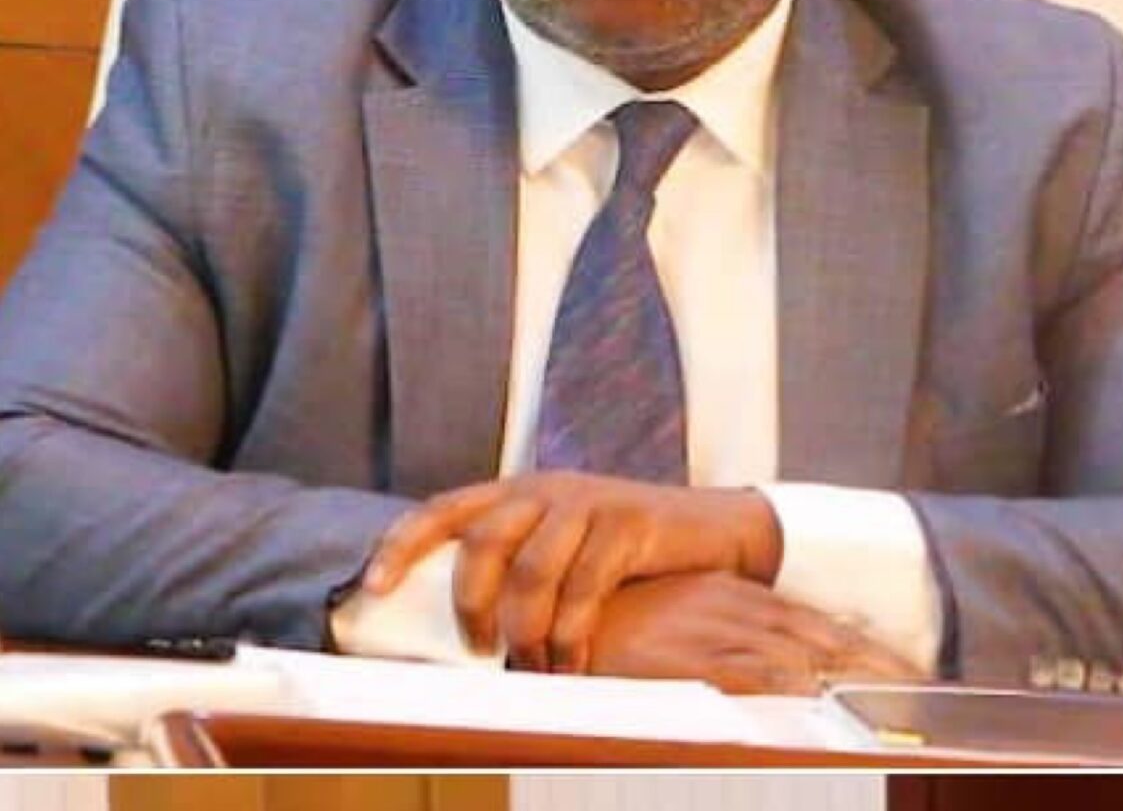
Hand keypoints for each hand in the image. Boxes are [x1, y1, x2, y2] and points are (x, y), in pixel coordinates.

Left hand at [362, 473, 782, 673]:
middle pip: (483, 540)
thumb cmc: (629, 549)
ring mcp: (590, 502)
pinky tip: (573, 660)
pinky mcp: (630, 524)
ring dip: (526, 630)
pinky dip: (571, 633)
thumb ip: (519, 560)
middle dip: (473, 603)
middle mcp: (548, 488)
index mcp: (520, 491)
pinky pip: (585, 587)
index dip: (401, 546)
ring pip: (532, 570)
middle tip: (481, 649)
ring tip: (533, 666)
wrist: (716, 529)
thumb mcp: (566, 542)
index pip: (443, 510)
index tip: (373, 590)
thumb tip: (462, 626)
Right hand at [588, 572, 923, 693]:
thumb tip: (768, 668)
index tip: (908, 668)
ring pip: (803, 658)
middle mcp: (735, 608)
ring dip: (851, 681)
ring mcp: (716, 632)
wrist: (551, 613)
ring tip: (893, 705)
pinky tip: (826, 708)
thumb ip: (723, 641)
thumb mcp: (678, 621)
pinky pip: (755, 678)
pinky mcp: (691, 660)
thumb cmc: (610, 623)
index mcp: (737, 596)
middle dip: (876, 664)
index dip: (866, 646)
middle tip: (920, 685)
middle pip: (824, 638)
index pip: (819, 621)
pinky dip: (796, 693)